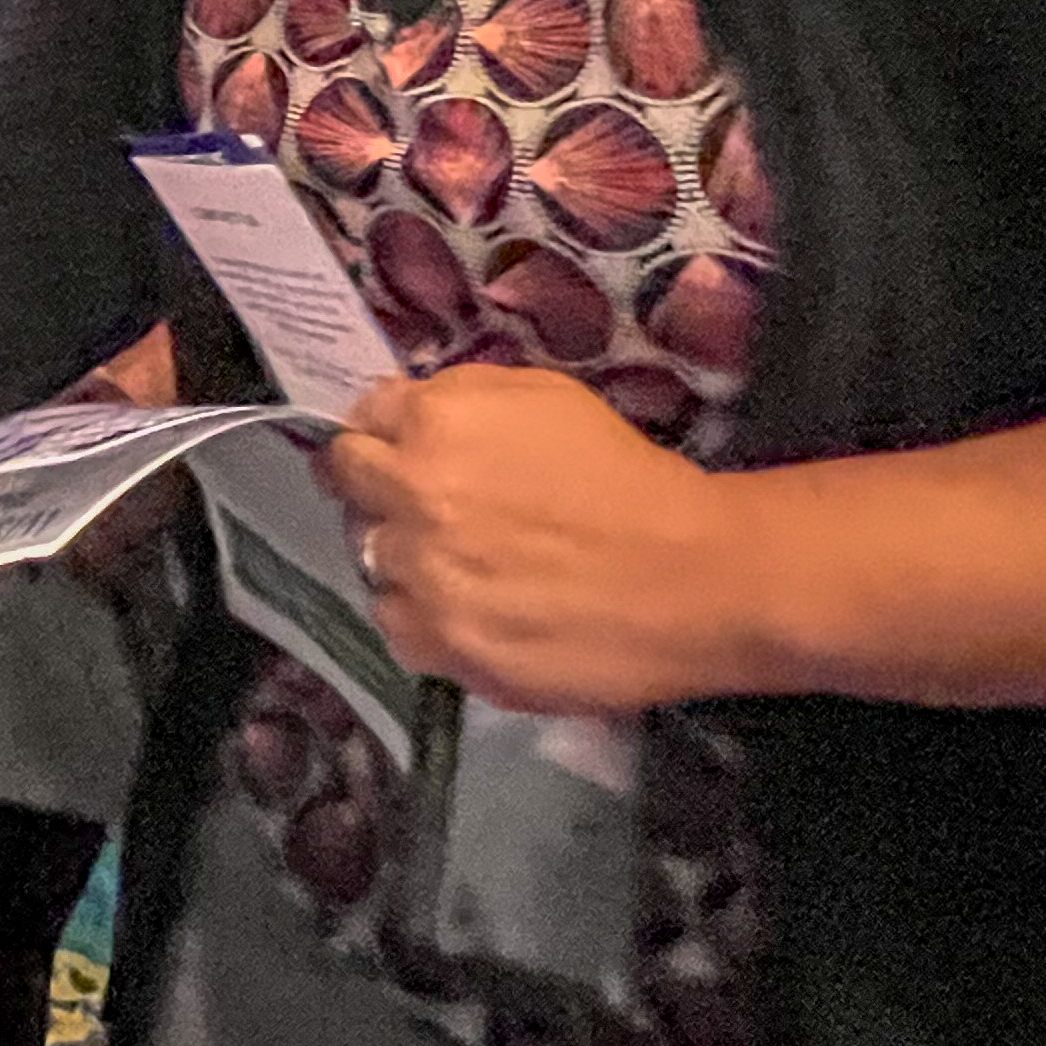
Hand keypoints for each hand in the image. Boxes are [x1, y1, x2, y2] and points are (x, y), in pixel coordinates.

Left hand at [325, 366, 746, 713]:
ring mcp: (423, 579)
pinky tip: (466, 609)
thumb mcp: (543, 396)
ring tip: (455, 564)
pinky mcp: (446, 649)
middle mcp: (411, 498)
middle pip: (347, 490)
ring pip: (368, 562)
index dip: (379, 438)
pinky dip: (420, 617)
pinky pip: (396, 627)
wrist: (698, 576)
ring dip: (399, 557)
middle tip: (421, 508)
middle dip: (374, 491)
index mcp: (432, 425)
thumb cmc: (627, 475)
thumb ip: (456, 396)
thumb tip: (397, 409)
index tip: (396, 453)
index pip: (358, 424)